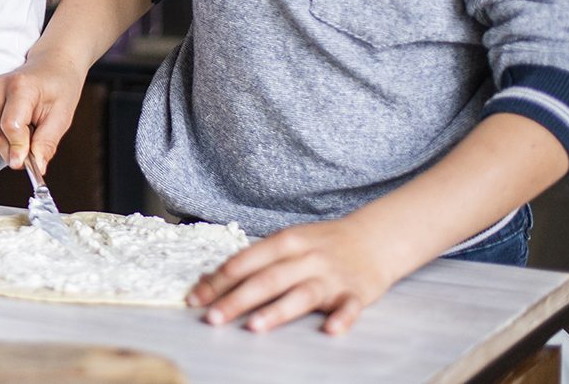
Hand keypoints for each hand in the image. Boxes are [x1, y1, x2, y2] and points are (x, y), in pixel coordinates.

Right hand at [0, 47, 85, 171]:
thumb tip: (38, 166)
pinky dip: (5, 137)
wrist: (51, 65)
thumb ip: (47, 142)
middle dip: (15, 151)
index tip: (24, 165)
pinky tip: (20, 126)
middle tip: (36, 152)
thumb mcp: (62, 116)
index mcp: (21, 87)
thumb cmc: (60, 86)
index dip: (17, 149)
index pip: (10, 126)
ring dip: (11, 144)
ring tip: (30, 130)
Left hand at [188, 216, 399, 334]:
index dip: (218, 281)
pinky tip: (331, 329)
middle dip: (237, 299)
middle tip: (212, 318)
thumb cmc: (319, 244)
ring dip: (277, 310)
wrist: (373, 239)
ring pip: (302, 294)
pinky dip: (342, 318)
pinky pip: (350, 307)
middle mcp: (306, 257)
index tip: (195, 299)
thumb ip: (254, 261)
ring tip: (254, 326)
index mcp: (285, 242)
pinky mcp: (357, 293)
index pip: (245, 262)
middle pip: (267, 279)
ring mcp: (332, 276)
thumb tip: (211, 280)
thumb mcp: (286, 243)